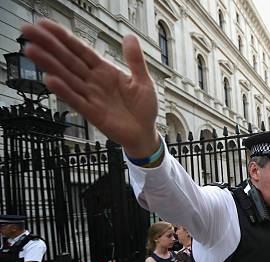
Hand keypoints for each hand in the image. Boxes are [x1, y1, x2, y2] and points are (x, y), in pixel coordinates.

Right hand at [22, 19, 158, 156]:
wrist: (146, 132)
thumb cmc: (144, 107)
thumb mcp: (143, 80)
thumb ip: (135, 60)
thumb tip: (129, 36)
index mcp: (105, 71)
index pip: (81, 51)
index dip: (65, 38)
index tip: (46, 25)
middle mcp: (94, 82)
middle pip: (69, 61)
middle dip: (49, 46)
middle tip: (28, 30)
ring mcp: (92, 97)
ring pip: (68, 78)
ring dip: (50, 65)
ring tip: (32, 50)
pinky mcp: (93, 113)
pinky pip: (76, 101)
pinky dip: (64, 91)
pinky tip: (50, 80)